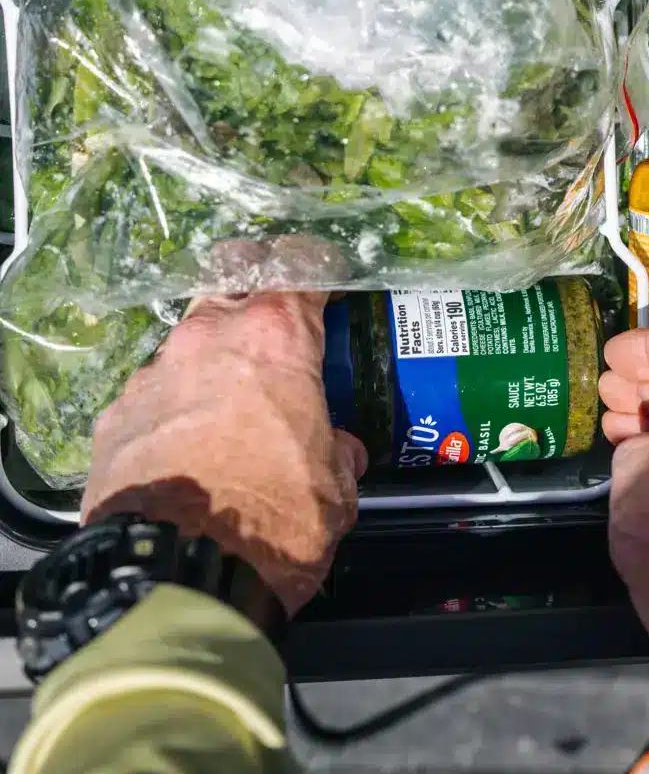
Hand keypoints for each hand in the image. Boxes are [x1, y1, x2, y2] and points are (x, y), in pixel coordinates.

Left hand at [82, 239, 366, 615]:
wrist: (177, 576)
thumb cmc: (276, 520)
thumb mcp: (336, 488)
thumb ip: (337, 451)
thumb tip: (337, 448)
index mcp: (277, 337)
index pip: (302, 268)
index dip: (319, 268)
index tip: (328, 278)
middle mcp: (210, 337)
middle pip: (234, 285)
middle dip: (255, 298)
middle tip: (275, 330)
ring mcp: (154, 373)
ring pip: (188, 341)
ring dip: (211, 359)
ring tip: (228, 401)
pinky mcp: (114, 416)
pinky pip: (153, 393)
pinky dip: (173, 406)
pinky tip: (185, 444)